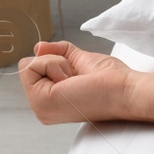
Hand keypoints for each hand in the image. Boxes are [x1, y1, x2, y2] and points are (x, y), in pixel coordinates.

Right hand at [17, 41, 132, 124]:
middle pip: (28, 66)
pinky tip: (70, 79)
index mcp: (51, 101)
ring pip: (28, 65)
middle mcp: (42, 107)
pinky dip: (53, 64)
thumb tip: (38, 46)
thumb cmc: (111, 80)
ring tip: (75, 80)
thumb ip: (59, 52)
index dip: (56, 61)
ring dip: (56, 64)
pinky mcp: (41, 101)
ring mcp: (40, 107)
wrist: (125, 91)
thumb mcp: (80, 60)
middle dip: (55, 62)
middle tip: (76, 78)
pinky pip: (31, 66)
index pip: (34, 69)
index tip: (77, 75)